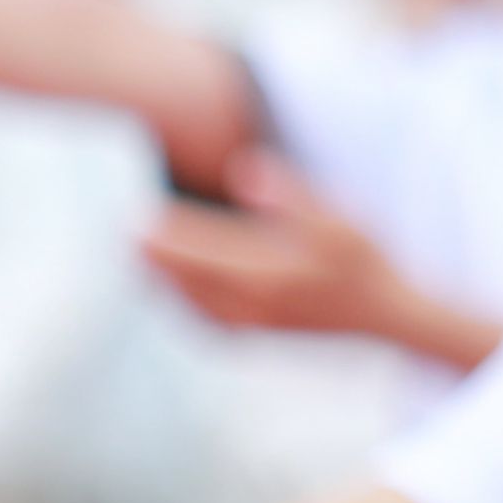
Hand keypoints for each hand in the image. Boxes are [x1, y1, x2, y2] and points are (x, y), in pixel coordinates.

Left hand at [138, 151, 415, 342]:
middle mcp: (253, 304)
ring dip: (158, 279)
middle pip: (184, 279)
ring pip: (188, 302)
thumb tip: (244, 167)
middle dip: (150, 257)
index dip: (163, 232)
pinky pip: (202, 319)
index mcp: (270, 273)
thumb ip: (288, 196)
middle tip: (116, 233)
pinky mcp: (252, 335)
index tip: (132, 214)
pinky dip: (179, 300)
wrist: (386, 317)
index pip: (201, 249)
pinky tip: (165, 282)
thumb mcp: (338, 221)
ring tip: (131, 254)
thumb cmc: (363, 262)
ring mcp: (251, 324)